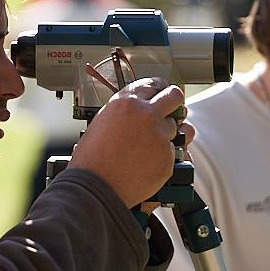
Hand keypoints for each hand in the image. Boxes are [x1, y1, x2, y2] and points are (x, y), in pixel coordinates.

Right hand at [69, 77, 194, 207]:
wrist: (96, 186)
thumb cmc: (92, 159)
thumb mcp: (102, 124)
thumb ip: (124, 114)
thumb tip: (137, 113)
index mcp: (126, 101)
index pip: (153, 84)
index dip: (159, 89)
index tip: (161, 93)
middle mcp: (146, 114)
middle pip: (175, 96)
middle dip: (175, 104)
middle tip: (171, 112)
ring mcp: (159, 134)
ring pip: (177, 127)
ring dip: (169, 134)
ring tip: (152, 147)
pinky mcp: (167, 155)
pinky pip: (174, 151)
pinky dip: (165, 157)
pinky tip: (148, 164)